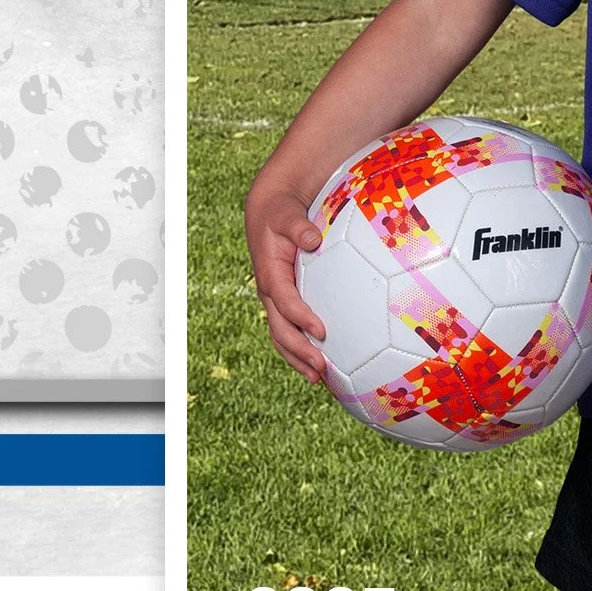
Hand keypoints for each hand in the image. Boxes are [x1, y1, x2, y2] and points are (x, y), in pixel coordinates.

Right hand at [244, 183, 328, 381]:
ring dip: (298, 358)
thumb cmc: (281, 213)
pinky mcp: (286, 301)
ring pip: (282, 336)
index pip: (285, 301)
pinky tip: (322, 363)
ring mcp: (277, 300)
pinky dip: (302, 349)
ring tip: (319, 379)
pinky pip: (290, 330)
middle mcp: (271, 292)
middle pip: (280, 330)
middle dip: (299, 351)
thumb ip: (299, 227)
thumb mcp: (287, 214)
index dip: (300, 318)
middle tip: (321, 369)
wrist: (270, 212)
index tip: (321, 331)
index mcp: (270, 274)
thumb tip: (313, 239)